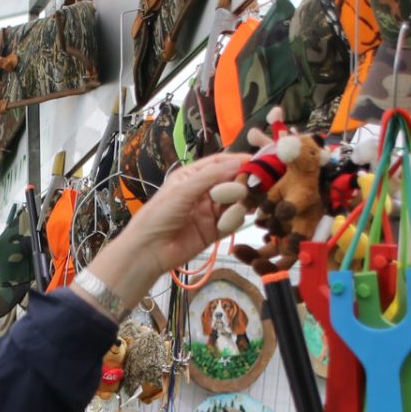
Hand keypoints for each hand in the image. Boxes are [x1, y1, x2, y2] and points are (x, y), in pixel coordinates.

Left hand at [83, 153, 247, 312]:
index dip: (238, 160)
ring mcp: (209, 212)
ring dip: (244, 199)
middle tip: (262, 180)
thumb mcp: (183, 190)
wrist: (148, 251)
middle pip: (229, 182)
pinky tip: (244, 214)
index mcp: (191, 176)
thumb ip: (210, 177)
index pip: (219, 163)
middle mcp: (202, 192)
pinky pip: (231, 222)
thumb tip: (237, 163)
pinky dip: (238, 218)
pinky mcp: (214, 231)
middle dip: (245, 180)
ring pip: (233, 202)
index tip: (258, 160)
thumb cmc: (158, 215)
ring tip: (256, 197)